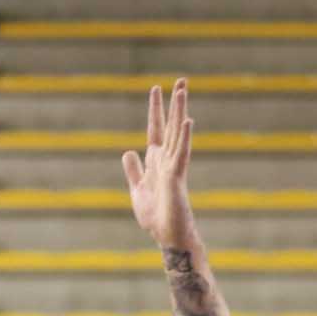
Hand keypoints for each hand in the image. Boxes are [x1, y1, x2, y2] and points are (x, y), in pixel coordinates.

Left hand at [121, 78, 199, 252]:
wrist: (167, 236)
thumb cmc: (156, 216)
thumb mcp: (138, 190)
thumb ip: (134, 170)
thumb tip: (129, 151)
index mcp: (156, 161)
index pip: (156, 129)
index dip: (155, 110)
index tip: (156, 88)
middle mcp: (167, 159)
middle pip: (170, 125)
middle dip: (174, 103)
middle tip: (180, 79)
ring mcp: (173, 166)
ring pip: (177, 133)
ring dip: (180, 111)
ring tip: (183, 90)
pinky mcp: (176, 177)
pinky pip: (181, 153)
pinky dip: (184, 137)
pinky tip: (187, 120)